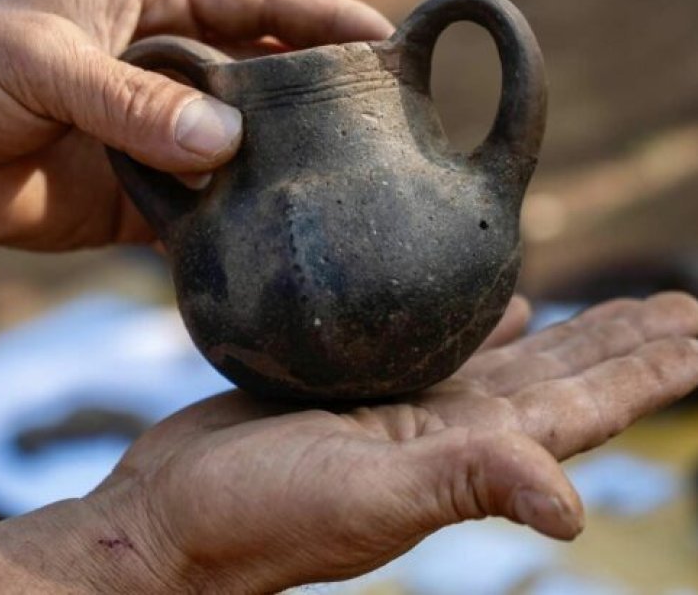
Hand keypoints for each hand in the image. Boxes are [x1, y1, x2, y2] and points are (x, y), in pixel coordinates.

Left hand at [0, 0, 391, 250]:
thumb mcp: (41, 61)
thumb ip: (130, 99)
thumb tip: (224, 142)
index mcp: (153, 2)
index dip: (323, 17)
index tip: (386, 44)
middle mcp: (168, 67)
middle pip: (264, 76)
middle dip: (318, 96)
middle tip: (381, 127)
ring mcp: (159, 135)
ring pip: (240, 150)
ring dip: (281, 169)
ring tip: (340, 190)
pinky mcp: (142, 197)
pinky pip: (202, 212)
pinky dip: (231, 227)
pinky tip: (268, 242)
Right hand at [83, 292, 697, 592]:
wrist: (174, 518)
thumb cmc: (255, 518)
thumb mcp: (362, 499)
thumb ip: (464, 486)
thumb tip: (574, 508)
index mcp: (464, 456)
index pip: (584, 406)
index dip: (650, 369)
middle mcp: (447, 434)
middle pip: (563, 378)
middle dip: (627, 342)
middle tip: (683, 304)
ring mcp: (403, 411)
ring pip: (511, 360)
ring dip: (569, 333)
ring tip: (616, 306)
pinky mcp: (356, 388)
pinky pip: (441, 347)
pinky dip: (482, 325)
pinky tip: (509, 305)